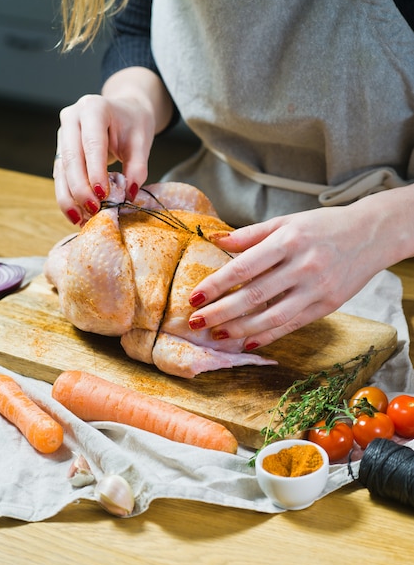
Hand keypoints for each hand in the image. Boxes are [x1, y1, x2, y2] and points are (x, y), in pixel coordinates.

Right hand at [53, 93, 154, 224]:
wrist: (125, 111)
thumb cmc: (133, 124)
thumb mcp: (142, 142)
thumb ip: (138, 167)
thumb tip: (129, 194)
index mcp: (94, 108)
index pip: (92, 143)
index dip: (95, 171)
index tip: (101, 194)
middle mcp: (72, 118)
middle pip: (71, 158)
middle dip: (80, 188)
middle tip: (93, 210)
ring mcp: (63, 133)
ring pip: (61, 169)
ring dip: (69, 197)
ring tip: (79, 219)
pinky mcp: (61, 150)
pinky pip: (61, 175)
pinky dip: (67, 195)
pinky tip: (75, 213)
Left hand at [188, 202, 389, 349]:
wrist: (371, 235)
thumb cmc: (323, 226)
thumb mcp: (287, 221)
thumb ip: (251, 234)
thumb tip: (215, 240)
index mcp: (289, 241)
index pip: (245, 266)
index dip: (217, 284)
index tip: (195, 297)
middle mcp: (302, 266)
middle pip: (255, 295)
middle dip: (221, 311)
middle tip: (197, 322)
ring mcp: (317, 289)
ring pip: (272, 316)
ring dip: (240, 329)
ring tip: (217, 335)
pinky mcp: (328, 306)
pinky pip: (292, 325)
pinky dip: (268, 336)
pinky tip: (247, 342)